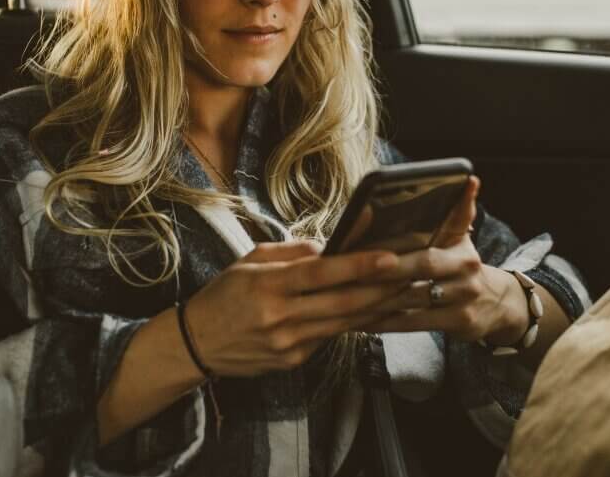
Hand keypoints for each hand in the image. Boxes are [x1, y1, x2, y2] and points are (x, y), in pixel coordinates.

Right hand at [185, 240, 408, 375]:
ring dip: (376, 308)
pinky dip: (352, 323)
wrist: (197, 343)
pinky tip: (372, 310)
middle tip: (413, 274)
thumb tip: (330, 248)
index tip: (390, 258)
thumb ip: (292, 251)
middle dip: (382, 289)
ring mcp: (288, 343)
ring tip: (404, 291)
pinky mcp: (293, 361)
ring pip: (343, 324)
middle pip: (342, 303)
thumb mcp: (250, 259)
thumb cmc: (224, 294)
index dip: (358, 266)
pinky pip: (328, 338)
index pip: (321, 274)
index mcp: (267, 284)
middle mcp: (280, 316)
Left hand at [359, 177, 529, 342]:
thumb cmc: (460, 264)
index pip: (428, 233)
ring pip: (413, 297)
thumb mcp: (461, 235)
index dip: (400, 233)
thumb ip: (456, 210)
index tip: (368, 229)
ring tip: (345, 294)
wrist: (498, 305)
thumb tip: (469, 179)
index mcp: (460, 241)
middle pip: (422, 264)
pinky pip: (414, 322)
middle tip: (352, 265)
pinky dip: (385, 322)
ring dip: (377, 297)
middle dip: (385, 265)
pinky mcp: (459, 322)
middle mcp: (466, 266)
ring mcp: (464, 296)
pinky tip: (360, 320)